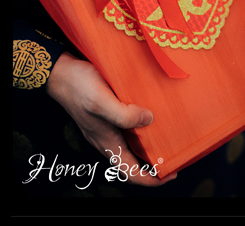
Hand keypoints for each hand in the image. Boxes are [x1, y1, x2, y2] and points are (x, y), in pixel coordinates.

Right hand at [46, 52, 176, 185]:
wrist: (60, 73)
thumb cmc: (79, 86)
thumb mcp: (102, 101)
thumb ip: (124, 114)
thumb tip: (148, 120)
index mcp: (107, 142)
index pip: (131, 172)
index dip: (152, 179)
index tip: (172, 173)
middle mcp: (107, 140)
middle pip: (132, 164)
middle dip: (153, 167)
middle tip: (175, 159)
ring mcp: (105, 129)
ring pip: (130, 149)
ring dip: (148, 150)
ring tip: (168, 141)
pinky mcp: (106, 117)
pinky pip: (127, 133)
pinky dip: (141, 133)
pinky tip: (152, 119)